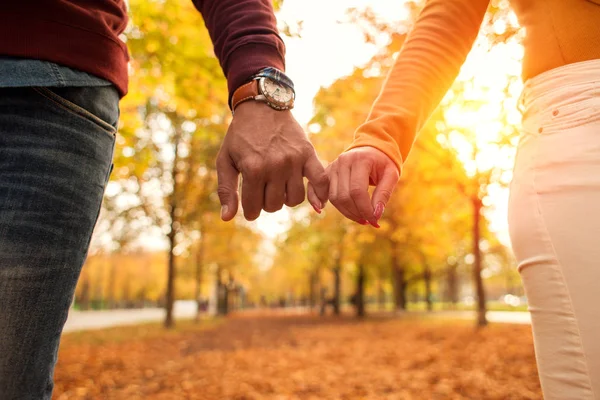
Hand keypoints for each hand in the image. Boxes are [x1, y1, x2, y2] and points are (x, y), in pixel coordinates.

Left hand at [216, 101, 328, 220]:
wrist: (261, 106)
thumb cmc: (240, 136)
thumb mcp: (224, 160)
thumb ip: (225, 189)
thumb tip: (227, 218)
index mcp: (253, 169)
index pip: (253, 208)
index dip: (250, 211)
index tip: (250, 206)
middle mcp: (275, 166)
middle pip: (274, 205)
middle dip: (266, 203)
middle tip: (263, 191)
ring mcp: (294, 160)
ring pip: (294, 199)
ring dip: (285, 198)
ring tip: (279, 187)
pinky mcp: (308, 154)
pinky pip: (320, 181)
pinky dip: (320, 195)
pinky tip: (317, 204)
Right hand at [315, 146, 398, 226]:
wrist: (372, 148)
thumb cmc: (383, 163)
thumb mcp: (391, 175)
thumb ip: (384, 194)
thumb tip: (376, 215)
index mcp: (359, 160)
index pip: (357, 191)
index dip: (365, 209)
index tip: (375, 220)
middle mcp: (342, 162)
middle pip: (344, 196)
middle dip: (357, 213)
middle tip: (369, 221)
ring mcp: (332, 167)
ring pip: (334, 198)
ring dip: (347, 213)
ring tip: (361, 218)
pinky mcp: (326, 173)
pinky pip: (321, 192)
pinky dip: (321, 203)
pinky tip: (325, 211)